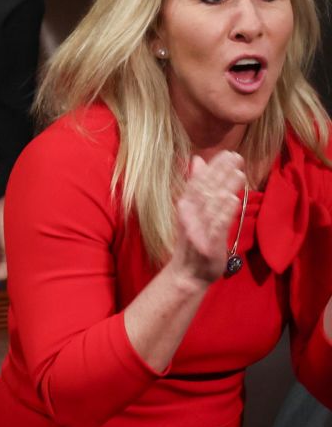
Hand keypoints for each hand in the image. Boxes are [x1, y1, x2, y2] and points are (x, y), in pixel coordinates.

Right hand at [170, 152, 246, 283]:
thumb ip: (196, 184)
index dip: (213, 167)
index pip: (199, 182)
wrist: (188, 273)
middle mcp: (189, 215)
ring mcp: (198, 229)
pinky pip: (215, 226)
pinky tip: (232, 200)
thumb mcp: (193, 209)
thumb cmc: (194, 238)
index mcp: (186, 205)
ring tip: (239, 174)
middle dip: (220, 173)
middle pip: (205, 190)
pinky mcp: (208, 244)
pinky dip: (223, 212)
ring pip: (211, 206)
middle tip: (236, 157)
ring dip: (224, 189)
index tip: (228, 153)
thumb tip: (197, 159)